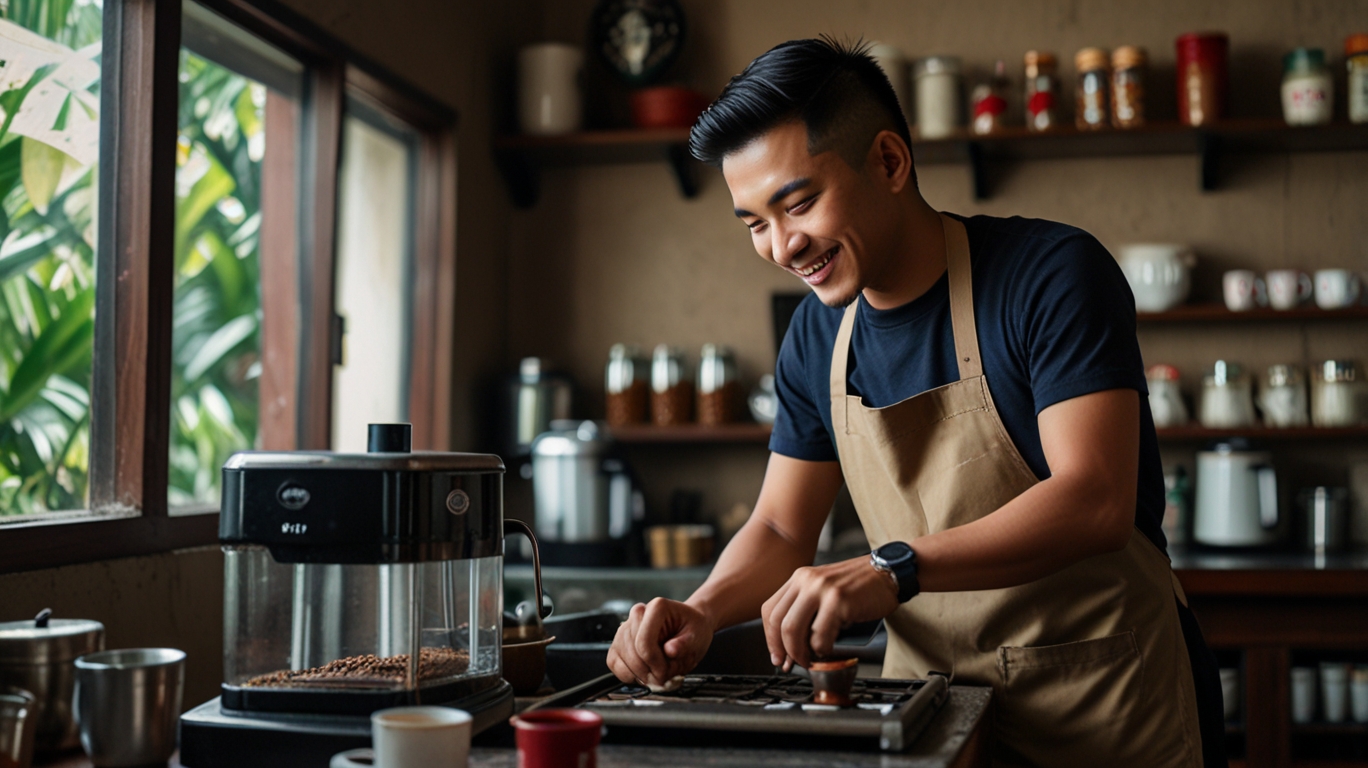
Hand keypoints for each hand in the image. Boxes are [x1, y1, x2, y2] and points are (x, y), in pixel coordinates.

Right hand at [607, 598, 714, 685]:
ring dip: (639, 674)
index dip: (654, 664)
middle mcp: (638, 613)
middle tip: (663, 678)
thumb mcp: (698, 635)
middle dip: (648, 672)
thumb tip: (670, 650)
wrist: (688, 626)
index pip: (644, 641)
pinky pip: (613, 662)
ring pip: (620, 659)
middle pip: (632, 652)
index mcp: (658, 608)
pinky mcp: (618, 642)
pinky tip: (644, 673)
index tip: (665, 674)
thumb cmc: (693, 629)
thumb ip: (685, 644)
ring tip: (656, 675)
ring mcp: (625, 627)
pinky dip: (628, 674)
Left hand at [761, 556, 898, 669]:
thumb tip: (792, 644)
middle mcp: (806, 580)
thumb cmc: (860, 586)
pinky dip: (821, 649)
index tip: (777, 655)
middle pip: (778, 622)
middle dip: (783, 650)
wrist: (888, 572)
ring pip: (793, 629)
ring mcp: (822, 589)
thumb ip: (807, 608)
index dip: (770, 638)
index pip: (770, 610)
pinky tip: (828, 650)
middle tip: (792, 664)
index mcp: (799, 578)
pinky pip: (819, 635)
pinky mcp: (839, 600)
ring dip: (799, 653)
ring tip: (810, 660)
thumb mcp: (825, 589)